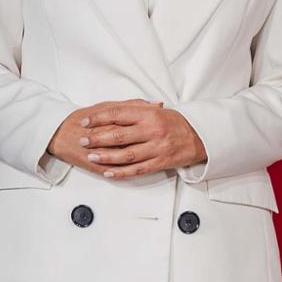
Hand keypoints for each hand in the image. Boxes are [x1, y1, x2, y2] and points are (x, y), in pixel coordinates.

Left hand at [47, 99, 205, 179]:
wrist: (199, 137)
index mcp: (150, 114)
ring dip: (106, 156)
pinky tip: (108, 172)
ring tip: (91, 156)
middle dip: (97, 138)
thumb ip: (135, 109)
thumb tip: (110, 111)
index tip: (85, 121)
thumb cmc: (174, 122)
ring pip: (126, 154)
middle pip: (118, 135)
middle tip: (82, 140)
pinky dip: (121, 172)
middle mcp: (152, 130)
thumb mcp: (156, 110)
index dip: (98, 118)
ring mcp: (156, 148)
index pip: (118, 114)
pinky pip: (137, 169)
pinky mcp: (159, 162)